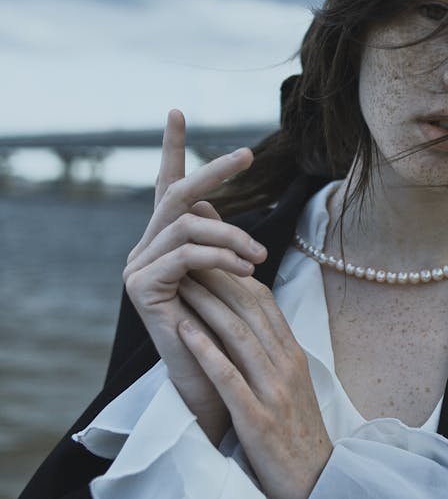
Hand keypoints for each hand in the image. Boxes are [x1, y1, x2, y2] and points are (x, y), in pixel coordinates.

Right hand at [123, 109, 266, 442]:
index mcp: (166, 243)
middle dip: (213, 170)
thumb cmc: (227, 335)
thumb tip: (211, 204)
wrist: (215, 388)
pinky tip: (245, 267)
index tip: (176, 110)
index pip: (168, 187)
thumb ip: (216, 240)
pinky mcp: (141, 289)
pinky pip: (184, 255)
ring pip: (187, 225)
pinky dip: (218, 256)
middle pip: (177, 194)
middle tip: (248, 154)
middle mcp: (146, 250)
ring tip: (258, 257)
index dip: (172, 148)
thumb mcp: (227, 278)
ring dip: (231, 236)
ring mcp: (138, 269)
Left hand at [176, 270, 332, 498]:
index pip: (264, 302)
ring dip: (207, 303)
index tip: (209, 253)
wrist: (319, 486)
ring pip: (239, 334)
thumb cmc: (298, 438)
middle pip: (250, 309)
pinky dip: (205, 348)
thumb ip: (274, 356)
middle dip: (217, 277)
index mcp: (294, 356)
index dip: (235, 273)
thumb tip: (248, 326)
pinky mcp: (258, 419)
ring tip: (180, 279)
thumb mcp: (293, 388)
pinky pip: (228, 376)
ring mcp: (274, 391)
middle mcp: (287, 366)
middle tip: (188, 252)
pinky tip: (182, 328)